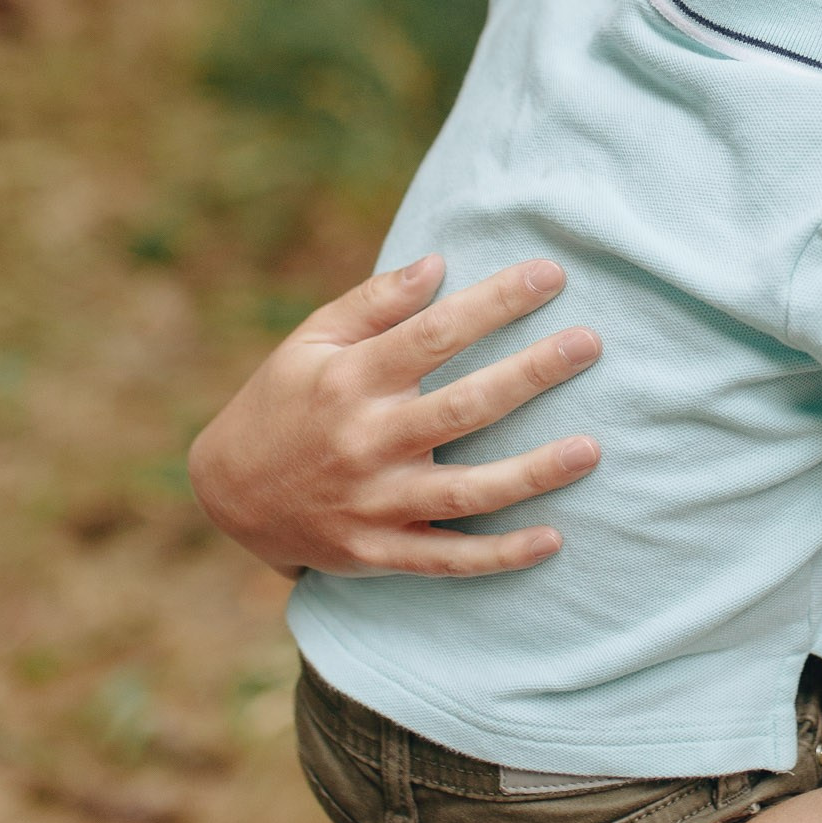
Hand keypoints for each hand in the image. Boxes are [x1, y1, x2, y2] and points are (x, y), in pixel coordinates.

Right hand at [187, 256, 600, 578]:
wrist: (229, 495)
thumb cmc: (285, 401)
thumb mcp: (311, 341)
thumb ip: (375, 303)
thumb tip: (438, 262)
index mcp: (350, 380)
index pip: (435, 332)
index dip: (496, 301)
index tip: (551, 274)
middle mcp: (366, 442)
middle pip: (464, 406)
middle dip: (532, 373)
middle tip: (590, 343)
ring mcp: (374, 504)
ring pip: (467, 492)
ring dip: (533, 472)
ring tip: (592, 448)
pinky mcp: (378, 553)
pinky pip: (448, 560)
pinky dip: (500, 556)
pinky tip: (553, 539)